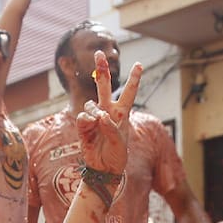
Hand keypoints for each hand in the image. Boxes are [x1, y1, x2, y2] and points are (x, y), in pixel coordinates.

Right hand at [75, 50, 141, 175]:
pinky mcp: (84, 126)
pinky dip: (87, 122)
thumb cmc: (117, 157)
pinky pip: (83, 117)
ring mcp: (95, 118)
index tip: (139, 64)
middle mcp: (108, 112)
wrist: (103, 169)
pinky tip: (91, 128)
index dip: (134, 79)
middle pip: (104, 86)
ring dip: (94, 111)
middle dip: (102, 69)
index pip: (129, 93)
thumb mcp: (120, 144)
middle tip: (99, 53)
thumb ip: (111, 128)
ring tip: (99, 123)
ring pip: (91, 104)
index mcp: (122, 114)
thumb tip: (99, 115)